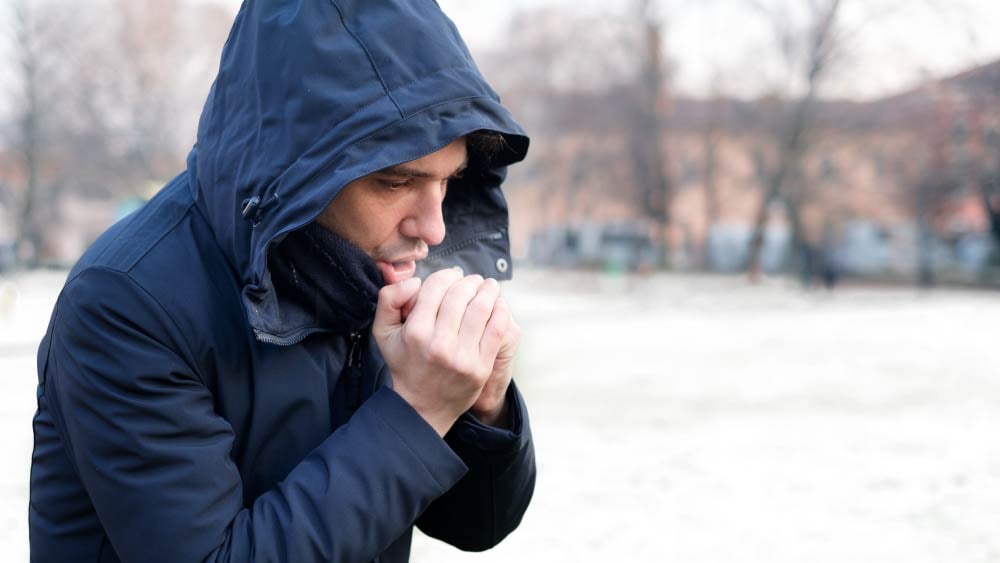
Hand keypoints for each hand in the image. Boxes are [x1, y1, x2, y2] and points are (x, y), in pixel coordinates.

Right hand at [373, 268, 511, 435]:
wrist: (421, 407)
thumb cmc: (404, 363)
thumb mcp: (383, 332)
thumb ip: (389, 299)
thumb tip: (416, 280)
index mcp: (416, 331)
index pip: (436, 287)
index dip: (447, 275)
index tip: (453, 275)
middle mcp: (439, 343)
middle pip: (460, 295)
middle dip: (469, 282)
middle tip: (473, 280)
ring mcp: (462, 357)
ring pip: (481, 309)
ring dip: (488, 291)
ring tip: (489, 286)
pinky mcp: (481, 367)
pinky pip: (497, 330)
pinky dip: (500, 311)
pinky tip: (498, 304)